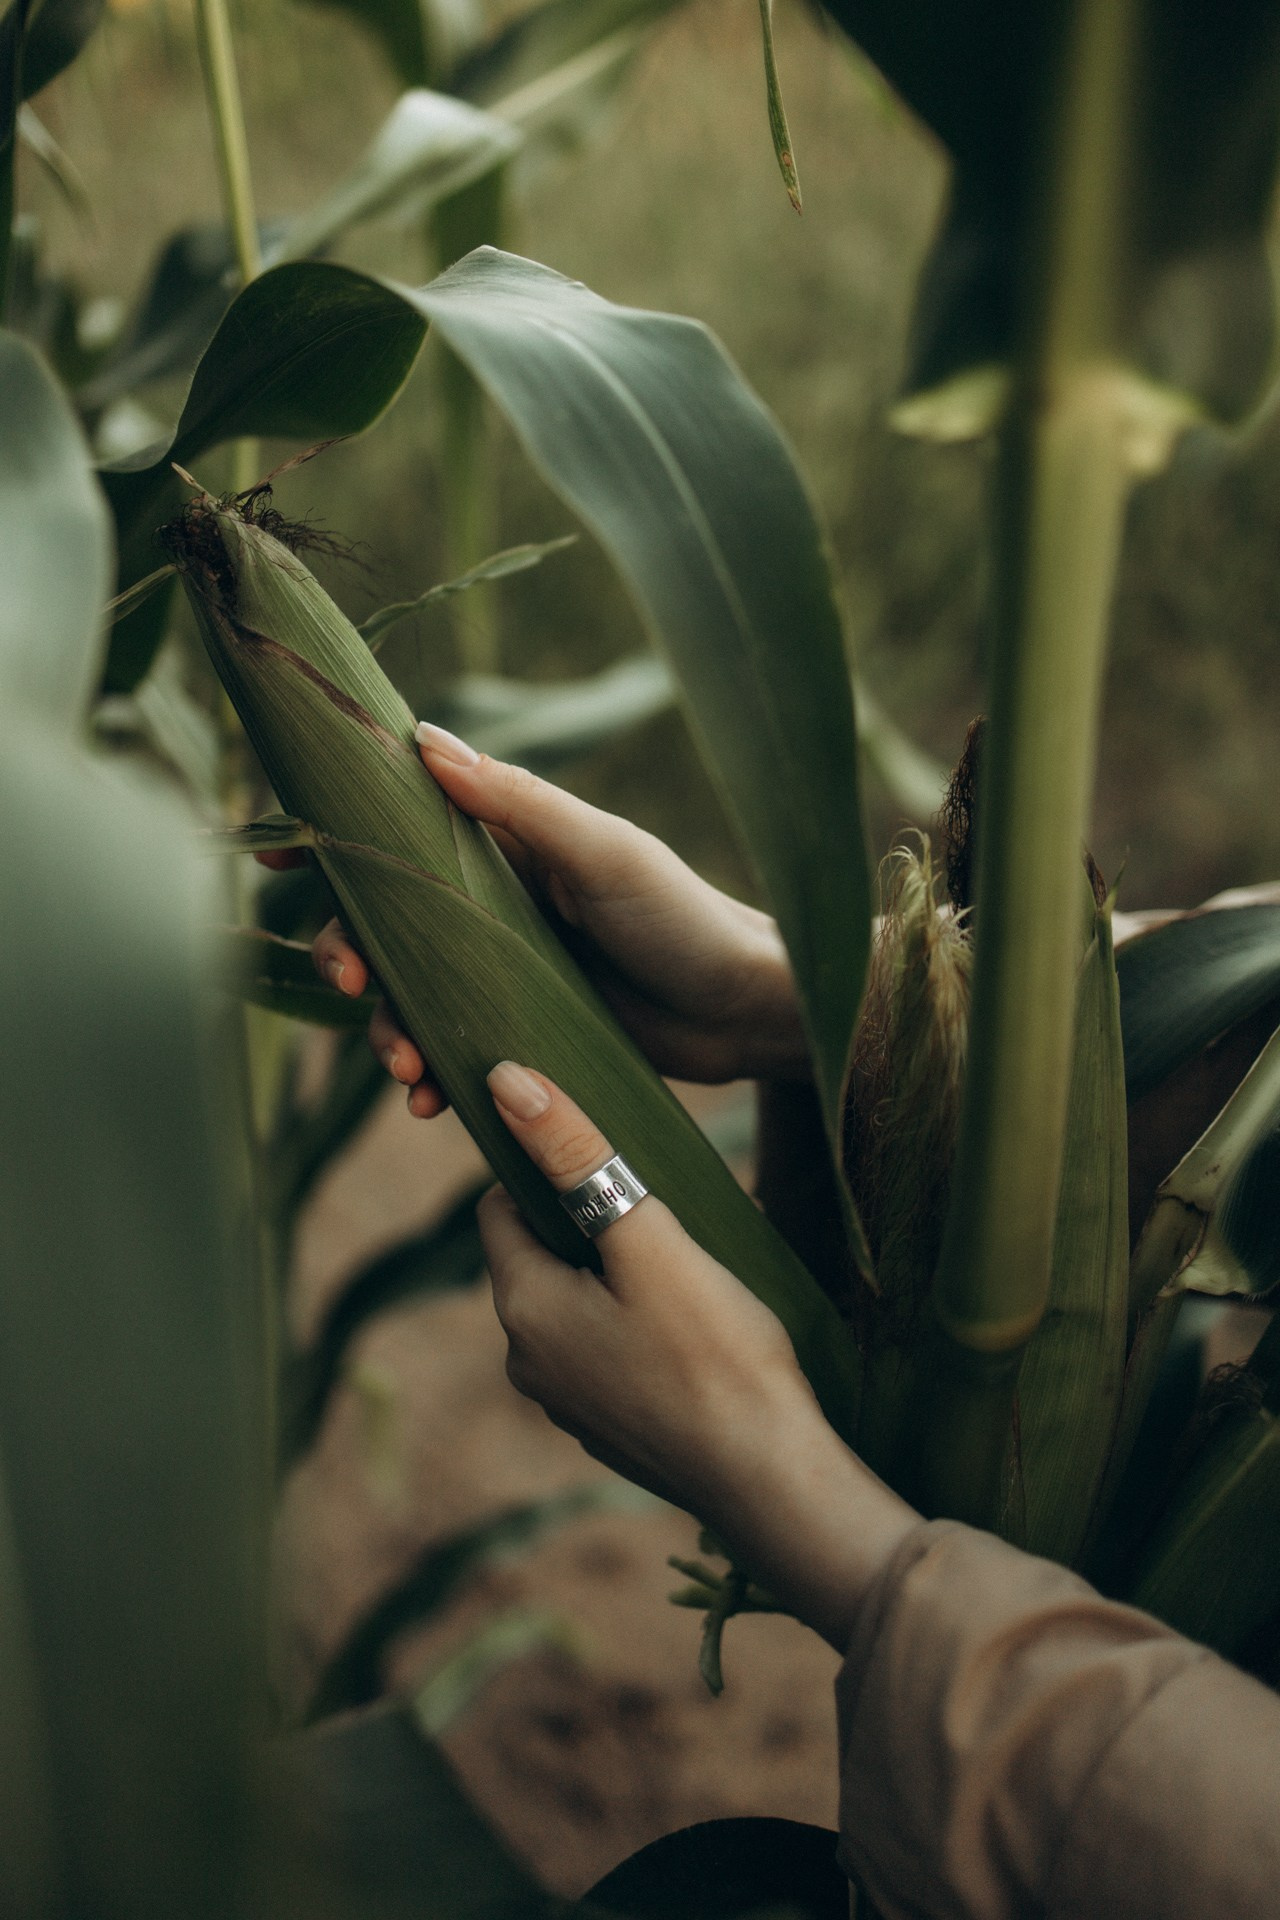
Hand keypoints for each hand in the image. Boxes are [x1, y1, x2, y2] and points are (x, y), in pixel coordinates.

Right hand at [266, 723, 807, 1114]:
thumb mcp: (606, 851)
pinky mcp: (524, 1034)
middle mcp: (495, 906)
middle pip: (384, 924)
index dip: (332, 838)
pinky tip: (428, 1105)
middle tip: (353, 986)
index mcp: (506, 847)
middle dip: (350, 955)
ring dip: (388, 1030)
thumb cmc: (687, 915)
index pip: (399, 828)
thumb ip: (518, 804)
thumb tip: (424, 740)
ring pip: (410, 996)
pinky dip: (431, 1077)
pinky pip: (454, 1053)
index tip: (269, 849)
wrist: (750, 1012)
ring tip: (403, 1069)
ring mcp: (505, 974)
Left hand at [479, 1060, 919, 1651]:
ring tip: (684, 1265)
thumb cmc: (716, 1355)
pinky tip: (692, 1326)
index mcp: (525, 1309)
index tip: (604, 1157)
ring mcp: (569, 1406)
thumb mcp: (648, 1239)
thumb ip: (576, 1156)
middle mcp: (528, 1363)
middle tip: (660, 1209)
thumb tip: (507, 1081)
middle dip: (585, 1224)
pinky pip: (605, 1353)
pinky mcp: (611, 1430)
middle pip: (538, 1258)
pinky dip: (634, 1326)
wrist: (772, 1481)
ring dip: (613, 1276)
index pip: (497, 1210)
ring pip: (574, 1306)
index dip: (544, 1172)